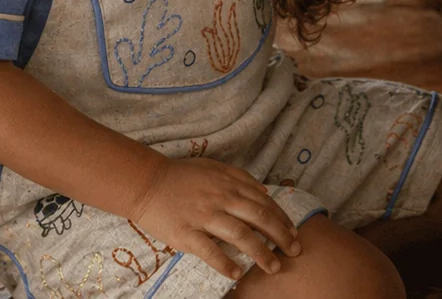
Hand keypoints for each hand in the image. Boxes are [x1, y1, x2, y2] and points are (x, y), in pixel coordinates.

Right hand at [128, 158, 300, 280]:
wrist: (147, 183)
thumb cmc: (181, 176)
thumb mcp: (214, 167)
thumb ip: (240, 178)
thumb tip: (264, 191)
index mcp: (229, 184)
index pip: (264, 202)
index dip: (282, 219)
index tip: (294, 233)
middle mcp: (221, 199)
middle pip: (259, 218)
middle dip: (281, 236)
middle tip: (294, 252)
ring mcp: (204, 216)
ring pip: (241, 236)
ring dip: (261, 253)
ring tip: (274, 267)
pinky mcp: (186, 234)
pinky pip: (210, 251)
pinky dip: (225, 264)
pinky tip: (238, 274)